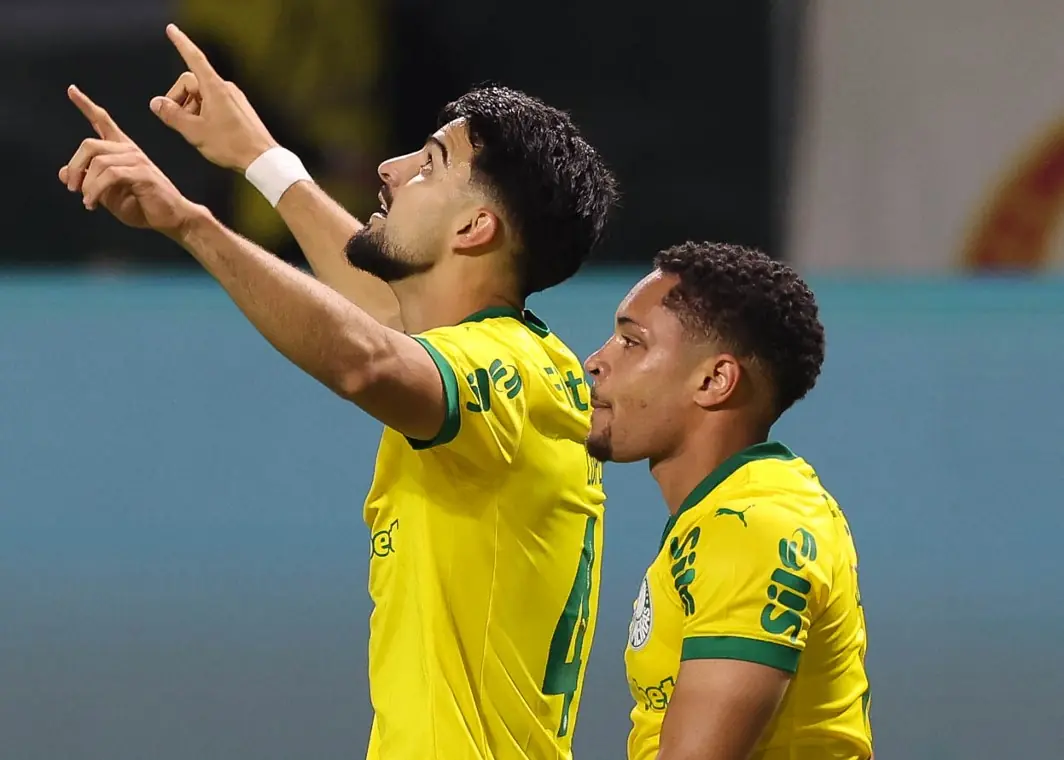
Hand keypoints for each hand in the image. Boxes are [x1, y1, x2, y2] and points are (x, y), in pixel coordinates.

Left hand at [59, 85, 201, 237]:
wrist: (172, 219)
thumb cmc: (143, 207)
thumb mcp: (107, 195)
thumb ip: (87, 182)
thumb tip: (62, 173)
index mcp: (122, 151)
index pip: (102, 121)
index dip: (86, 105)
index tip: (71, 90)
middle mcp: (129, 150)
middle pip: (89, 144)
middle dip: (75, 166)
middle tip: (72, 188)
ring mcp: (138, 160)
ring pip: (98, 162)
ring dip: (87, 185)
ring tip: (87, 201)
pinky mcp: (143, 173)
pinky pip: (111, 175)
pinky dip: (96, 190)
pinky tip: (93, 203)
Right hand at [151, 24, 278, 171]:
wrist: (261, 159)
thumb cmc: (232, 145)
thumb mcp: (195, 132)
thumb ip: (172, 115)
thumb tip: (157, 103)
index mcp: (214, 88)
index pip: (193, 58)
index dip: (181, 43)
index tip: (172, 30)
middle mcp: (225, 88)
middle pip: (191, 83)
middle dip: (179, 98)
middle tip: (176, 120)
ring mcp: (233, 98)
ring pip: (202, 95)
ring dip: (191, 109)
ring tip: (195, 131)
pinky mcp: (238, 108)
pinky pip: (214, 104)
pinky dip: (203, 113)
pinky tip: (207, 132)